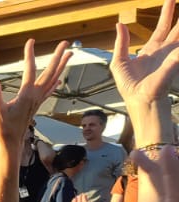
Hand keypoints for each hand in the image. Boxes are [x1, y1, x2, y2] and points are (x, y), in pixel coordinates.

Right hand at [0, 39, 70, 145]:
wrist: (12, 143)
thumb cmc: (4, 128)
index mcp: (27, 94)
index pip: (30, 70)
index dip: (29, 55)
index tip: (30, 42)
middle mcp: (36, 95)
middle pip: (50, 72)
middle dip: (58, 56)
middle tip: (65, 43)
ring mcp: (38, 100)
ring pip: (53, 79)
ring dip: (61, 66)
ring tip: (69, 54)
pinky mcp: (36, 105)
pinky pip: (49, 90)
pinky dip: (55, 82)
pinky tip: (58, 79)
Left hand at [111, 0, 178, 121]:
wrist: (138, 101)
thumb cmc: (130, 87)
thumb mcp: (119, 62)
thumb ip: (121, 43)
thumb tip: (120, 24)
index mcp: (151, 50)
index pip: (162, 28)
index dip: (166, 14)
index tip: (170, 1)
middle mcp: (164, 52)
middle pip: (176, 28)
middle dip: (178, 15)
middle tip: (177, 0)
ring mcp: (172, 57)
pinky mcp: (174, 63)